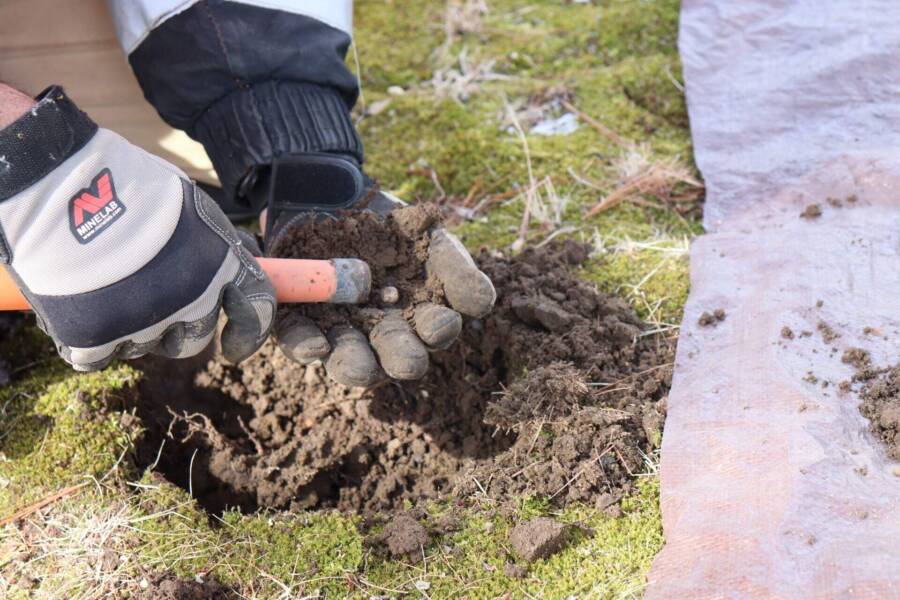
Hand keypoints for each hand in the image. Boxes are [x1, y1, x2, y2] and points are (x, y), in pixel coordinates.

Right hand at [0, 87, 274, 369]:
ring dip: (131, 327)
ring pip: (144, 346)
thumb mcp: (191, 205)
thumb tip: (239, 262)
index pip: (255, 312)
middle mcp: (191, 300)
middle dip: (177, 328)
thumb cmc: (127, 185)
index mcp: (221, 266)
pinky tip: (78, 307)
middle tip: (148, 301)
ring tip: (105, 285)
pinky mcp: (95, 340)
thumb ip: (215, 244)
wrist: (59, 187)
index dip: (248, 335)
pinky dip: (89, 340)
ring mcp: (143, 324)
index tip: (235, 347)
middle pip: (194, 340)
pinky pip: (98, 357)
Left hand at [256, 154, 494, 386]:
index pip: (433, 331)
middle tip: (407, 363)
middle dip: (400, 359)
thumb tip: (483, 304)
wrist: (336, 198)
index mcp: (419, 318)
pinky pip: (300, 340)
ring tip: (358, 366)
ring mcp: (340, 331)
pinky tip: (314, 348)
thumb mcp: (432, 241)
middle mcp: (382, 334)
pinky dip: (305, 346)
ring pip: (348, 358)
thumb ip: (458, 272)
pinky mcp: (298, 321)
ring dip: (354, 365)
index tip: (439, 324)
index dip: (437, 331)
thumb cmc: (394, 228)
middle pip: (393, 356)